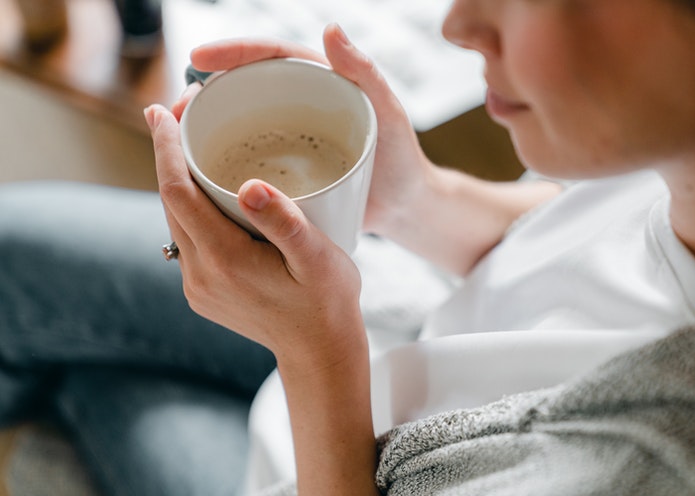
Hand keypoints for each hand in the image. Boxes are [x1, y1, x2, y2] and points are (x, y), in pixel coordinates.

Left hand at [147, 104, 363, 366]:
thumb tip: (250, 185)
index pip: (177, 192)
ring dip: (179, 181)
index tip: (161, 109)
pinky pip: (187, 240)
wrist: (320, 354)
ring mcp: (197, 286)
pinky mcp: (203, 292)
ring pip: (176, 221)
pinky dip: (191, 209)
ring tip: (193, 143)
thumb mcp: (318, 259)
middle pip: (170, 202)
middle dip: (169, 154)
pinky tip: (209, 192)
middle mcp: (200, 274)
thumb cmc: (327, 303)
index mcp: (224, 260)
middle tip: (182, 111)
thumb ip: (285, 223)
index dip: (165, 147)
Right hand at [172, 23, 433, 238]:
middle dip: (203, 94)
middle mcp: (295, 106)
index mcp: (316, 83)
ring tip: (173, 142)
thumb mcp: (387, 112)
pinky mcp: (281, 173)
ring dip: (202, 132)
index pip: (269, 57)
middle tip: (173, 109)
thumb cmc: (401, 157)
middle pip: (242, 91)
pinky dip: (219, 167)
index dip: (233, 53)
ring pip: (237, 128)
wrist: (403, 207)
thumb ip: (364, 72)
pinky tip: (196, 178)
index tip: (199, 57)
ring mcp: (285, 140)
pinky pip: (245, 164)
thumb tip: (331, 27)